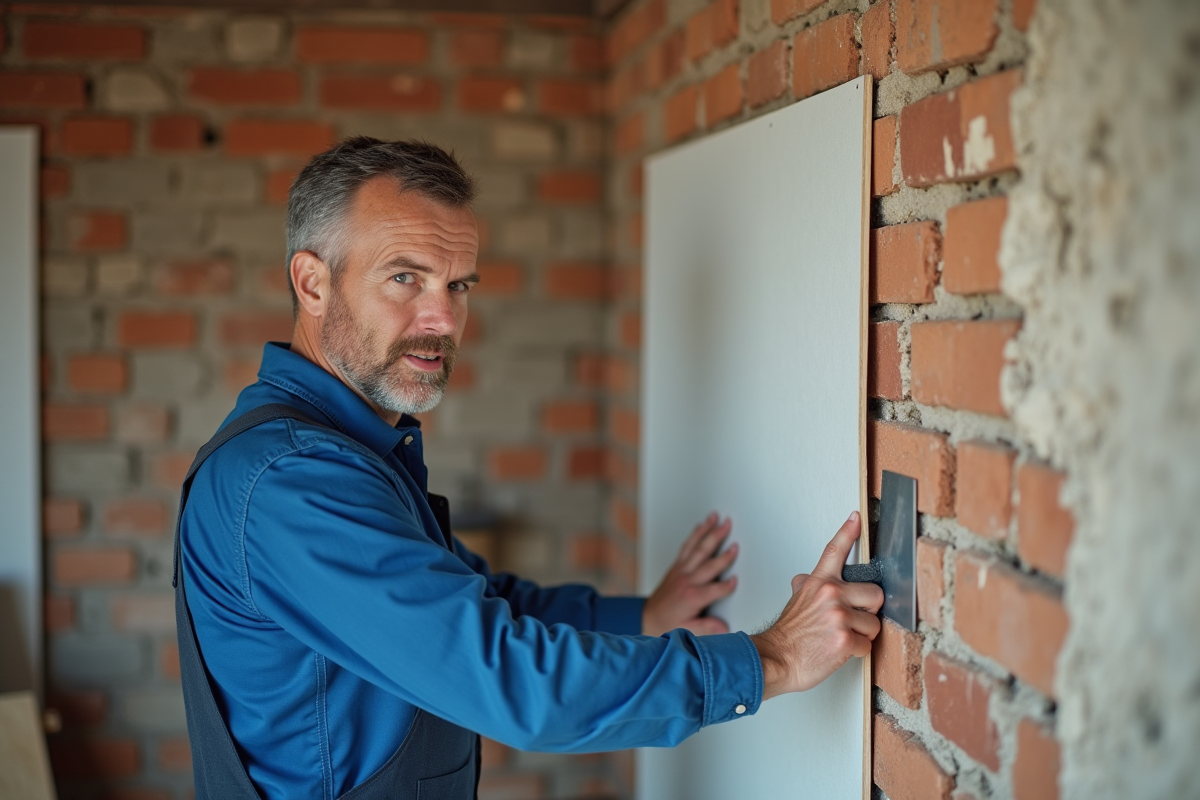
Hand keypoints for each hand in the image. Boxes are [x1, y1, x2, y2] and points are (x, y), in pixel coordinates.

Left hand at [642, 513, 738, 636]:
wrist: (646, 618)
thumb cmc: (667, 624)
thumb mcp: (688, 630)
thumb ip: (707, 628)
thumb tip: (724, 628)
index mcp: (692, 597)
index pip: (714, 590)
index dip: (726, 586)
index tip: (735, 580)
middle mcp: (686, 580)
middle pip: (708, 562)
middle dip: (722, 549)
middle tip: (733, 537)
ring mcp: (681, 570)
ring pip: (697, 548)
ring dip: (708, 532)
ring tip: (718, 519)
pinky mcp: (677, 566)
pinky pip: (687, 546)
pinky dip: (695, 534)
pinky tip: (702, 525)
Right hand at [749, 511, 883, 699]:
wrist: (776, 659)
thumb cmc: (788, 635)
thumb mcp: (796, 601)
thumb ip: (809, 587)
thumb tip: (806, 579)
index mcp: (818, 583)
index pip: (835, 550)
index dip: (848, 531)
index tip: (856, 517)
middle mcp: (830, 594)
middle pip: (875, 594)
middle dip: (869, 611)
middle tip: (852, 620)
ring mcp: (839, 616)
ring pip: (874, 624)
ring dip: (863, 636)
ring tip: (841, 638)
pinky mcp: (846, 639)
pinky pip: (868, 646)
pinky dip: (857, 653)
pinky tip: (839, 651)